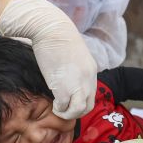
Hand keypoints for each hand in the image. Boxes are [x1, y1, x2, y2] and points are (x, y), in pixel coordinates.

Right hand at [0, 0, 97, 118]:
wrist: (51, 28)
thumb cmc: (57, 37)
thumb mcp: (73, 55)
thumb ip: (75, 69)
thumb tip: (66, 77)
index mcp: (91, 71)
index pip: (91, 94)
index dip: (80, 101)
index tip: (69, 101)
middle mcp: (88, 79)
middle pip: (88, 106)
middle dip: (76, 112)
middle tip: (64, 109)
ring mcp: (77, 84)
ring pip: (79, 110)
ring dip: (68, 113)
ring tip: (58, 108)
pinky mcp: (63, 86)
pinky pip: (64, 106)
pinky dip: (59, 109)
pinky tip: (53, 104)